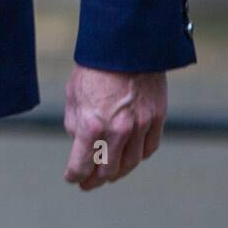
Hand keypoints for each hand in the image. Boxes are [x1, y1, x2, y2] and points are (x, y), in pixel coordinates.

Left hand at [63, 65, 165, 189]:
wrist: (126, 44)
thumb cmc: (94, 67)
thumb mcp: (73, 94)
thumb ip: (74, 122)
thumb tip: (78, 141)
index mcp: (91, 125)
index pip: (81, 165)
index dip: (74, 175)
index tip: (71, 178)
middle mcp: (117, 131)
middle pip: (107, 171)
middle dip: (94, 180)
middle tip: (88, 183)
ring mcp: (140, 126)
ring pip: (130, 164)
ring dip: (118, 173)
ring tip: (108, 175)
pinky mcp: (156, 118)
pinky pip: (149, 148)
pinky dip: (138, 157)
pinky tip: (130, 157)